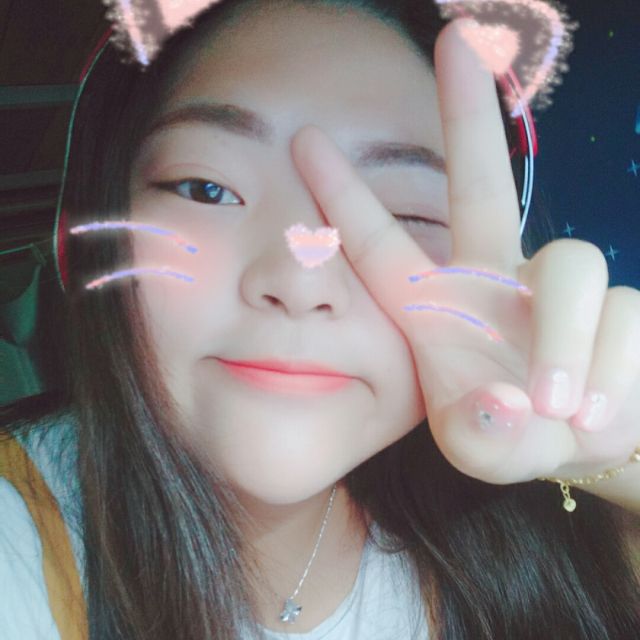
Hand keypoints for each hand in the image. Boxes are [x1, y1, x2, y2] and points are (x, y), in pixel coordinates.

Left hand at [290, 19, 639, 485]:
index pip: (382, 243)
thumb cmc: (510, 436)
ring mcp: (556, 287)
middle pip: (480, 183)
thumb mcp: (482, 445)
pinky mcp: (619, 304)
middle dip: (466, 114)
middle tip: (453, 40)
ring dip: (566, 342)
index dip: (344, 196)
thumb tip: (511, 404)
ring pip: (573, 265)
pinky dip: (610, 375)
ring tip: (562, 410)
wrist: (580, 446)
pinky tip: (593, 413)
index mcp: (437, 306)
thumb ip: (482, 439)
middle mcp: (494, 279)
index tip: (306, 140)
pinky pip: (624, 322)